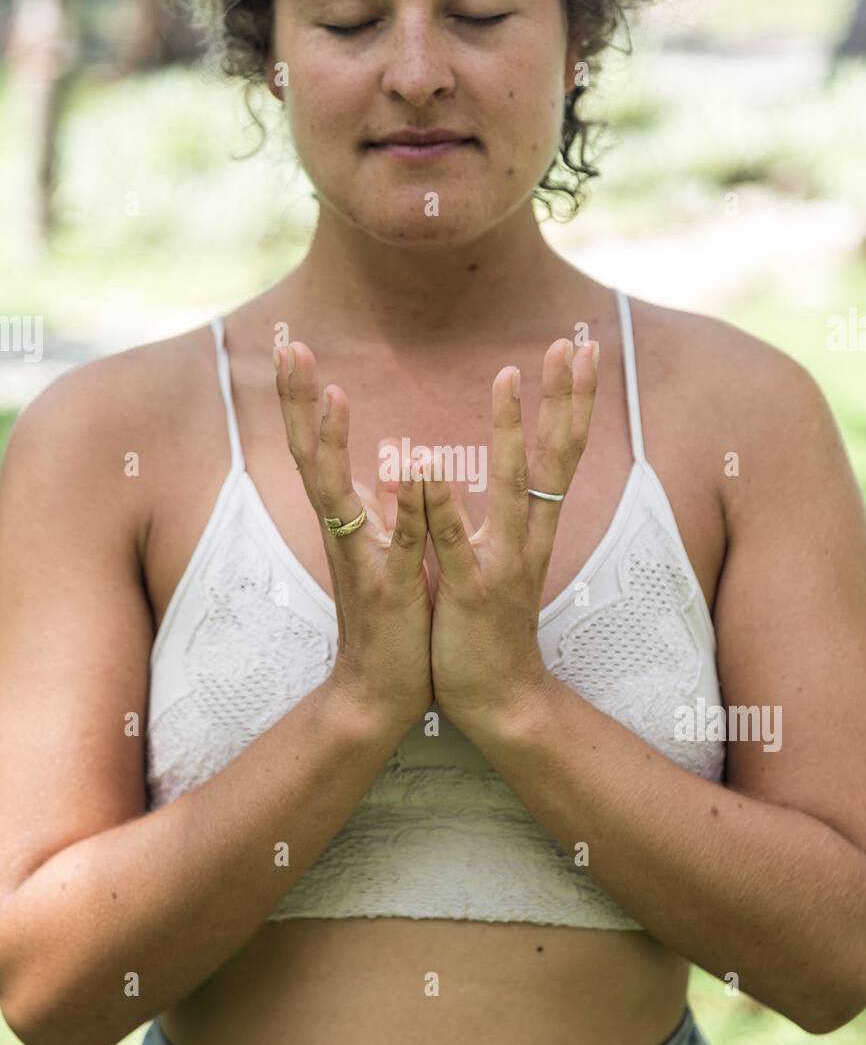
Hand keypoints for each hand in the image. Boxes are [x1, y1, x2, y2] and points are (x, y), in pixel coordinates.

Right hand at [274, 343, 433, 732]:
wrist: (380, 694)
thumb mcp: (386, 553)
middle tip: (286, 348)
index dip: (301, 400)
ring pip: (338, 494)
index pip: (315, 449)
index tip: (292, 347)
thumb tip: (392, 463)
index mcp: (345, 521)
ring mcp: (362, 561)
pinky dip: (406, 505)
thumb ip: (385, 509)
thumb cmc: (387, 619)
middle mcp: (343, 533)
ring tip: (329, 392)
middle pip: (309, 457)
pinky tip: (412, 467)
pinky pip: (400, 542)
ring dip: (331, 444)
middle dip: (298, 403)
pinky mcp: (391, 591)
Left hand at [419, 337, 598, 736]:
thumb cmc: (484, 627)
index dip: (571, 401)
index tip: (580, 349)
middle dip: (565, 398)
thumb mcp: (482, 560)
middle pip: (556, 458)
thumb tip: (465, 468)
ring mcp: (501, 565)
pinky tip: (427, 462)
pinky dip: (440, 504)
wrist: (498, 702)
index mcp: (531, 529)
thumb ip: (474, 513)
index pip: (560, 454)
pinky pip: (453, 543)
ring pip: (513, 489)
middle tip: (577, 342)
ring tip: (509, 375)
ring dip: (512, 431)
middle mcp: (527, 539)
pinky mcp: (469, 594)